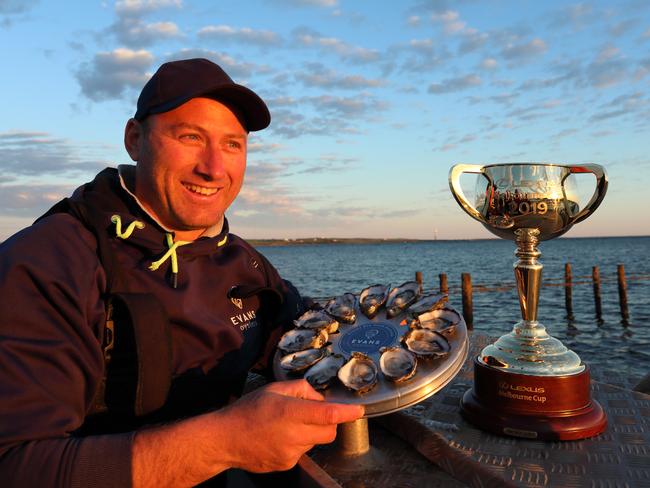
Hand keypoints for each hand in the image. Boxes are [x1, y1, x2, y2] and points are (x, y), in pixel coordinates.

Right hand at [219, 379, 363, 472]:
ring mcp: (291, 453)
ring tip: (288, 425)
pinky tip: (281, 437)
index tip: (358, 411)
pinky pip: (304, 452)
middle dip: (328, 422)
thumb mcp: (274, 388)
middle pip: (329, 432)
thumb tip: (320, 398)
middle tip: (311, 414)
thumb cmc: (249, 410)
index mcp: (290, 412)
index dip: (346, 413)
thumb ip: (301, 389)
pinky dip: (299, 443)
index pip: (327, 415)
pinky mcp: (287, 464)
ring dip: (311, 432)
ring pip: (316, 441)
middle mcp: (293, 435)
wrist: (226, 439)